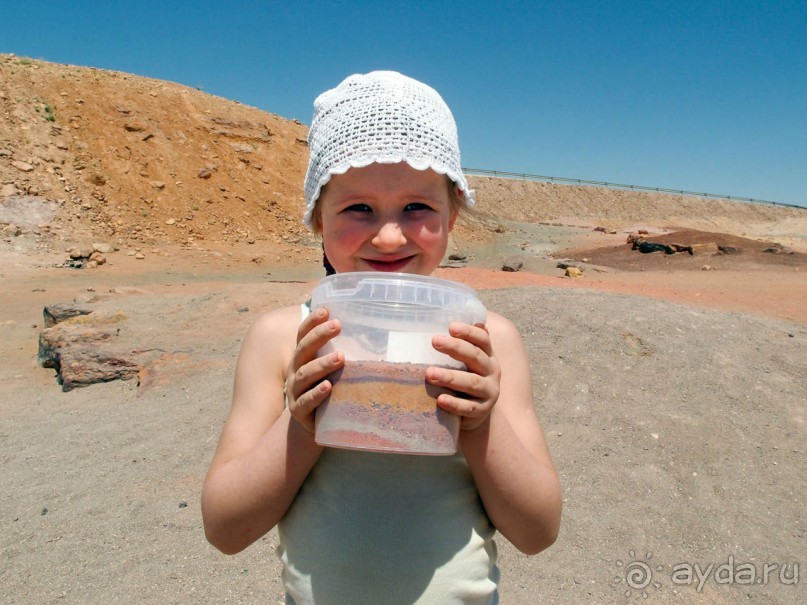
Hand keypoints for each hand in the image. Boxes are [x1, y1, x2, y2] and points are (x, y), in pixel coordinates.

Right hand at [285, 307, 343, 432]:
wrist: (312, 421)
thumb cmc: (326, 387)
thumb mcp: (330, 368)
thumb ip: (340, 350)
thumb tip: (370, 329)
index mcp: (302, 357)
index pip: (302, 335)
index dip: (311, 322)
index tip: (326, 310)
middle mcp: (295, 371)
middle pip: (303, 349)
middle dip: (319, 336)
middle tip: (338, 325)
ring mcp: (295, 391)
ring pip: (305, 374)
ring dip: (322, 364)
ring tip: (340, 357)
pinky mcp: (299, 410)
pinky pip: (306, 401)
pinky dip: (316, 393)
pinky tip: (328, 387)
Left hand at [426, 322, 500, 430]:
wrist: (476, 411)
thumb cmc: (465, 378)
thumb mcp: (466, 361)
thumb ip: (458, 345)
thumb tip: (433, 323)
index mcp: (487, 354)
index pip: (482, 339)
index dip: (468, 332)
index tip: (451, 327)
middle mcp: (492, 370)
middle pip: (475, 356)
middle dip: (455, 348)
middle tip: (435, 341)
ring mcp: (489, 391)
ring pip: (471, 383)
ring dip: (450, 377)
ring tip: (430, 373)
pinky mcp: (483, 410)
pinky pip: (469, 407)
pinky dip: (454, 404)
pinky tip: (440, 400)